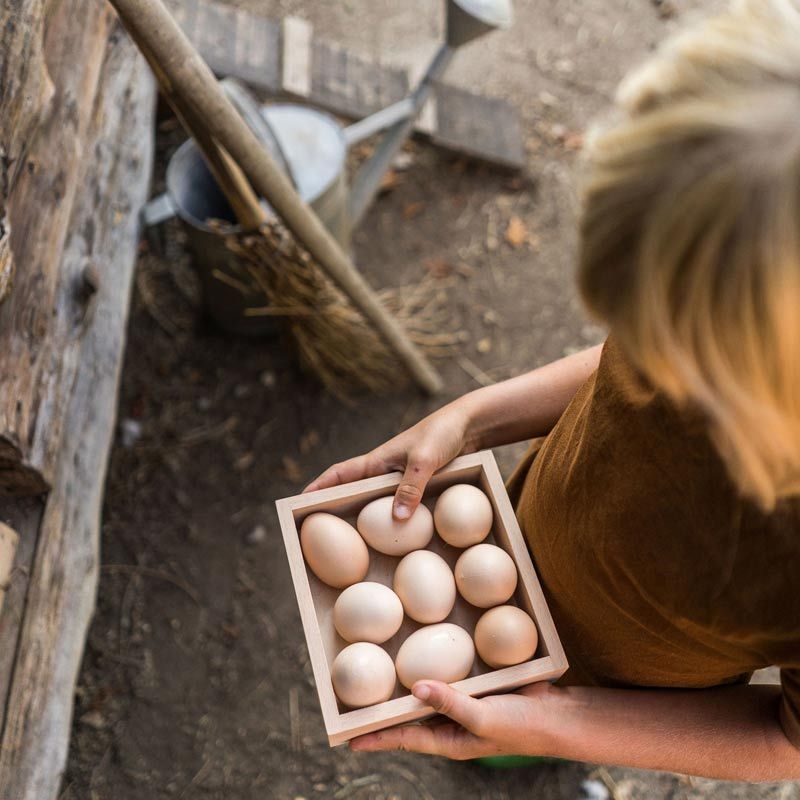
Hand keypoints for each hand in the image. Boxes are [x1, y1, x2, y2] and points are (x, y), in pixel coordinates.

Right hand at [304, 404, 474, 519]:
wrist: (468, 426)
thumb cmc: (441, 435)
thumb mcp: (424, 461)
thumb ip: (410, 487)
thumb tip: (397, 519)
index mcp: (376, 462)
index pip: (339, 475)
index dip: (319, 487)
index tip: (300, 503)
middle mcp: (383, 472)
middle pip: (352, 492)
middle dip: (334, 508)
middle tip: (320, 532)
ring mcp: (399, 479)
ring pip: (375, 502)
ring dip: (364, 518)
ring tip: (351, 543)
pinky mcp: (417, 486)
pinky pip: (398, 505)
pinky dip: (392, 519)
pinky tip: (396, 536)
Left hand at [349, 680, 558, 760]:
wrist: (557, 715)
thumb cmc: (520, 725)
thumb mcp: (482, 717)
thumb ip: (449, 703)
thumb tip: (414, 687)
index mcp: (449, 741)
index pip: (405, 739)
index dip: (377, 738)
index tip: (349, 739)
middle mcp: (451, 724)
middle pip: (410, 719)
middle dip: (385, 714)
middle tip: (356, 705)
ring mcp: (463, 705)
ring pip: (427, 697)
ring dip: (406, 691)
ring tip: (379, 681)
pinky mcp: (475, 687)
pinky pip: (448, 680)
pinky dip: (433, 671)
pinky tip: (422, 656)